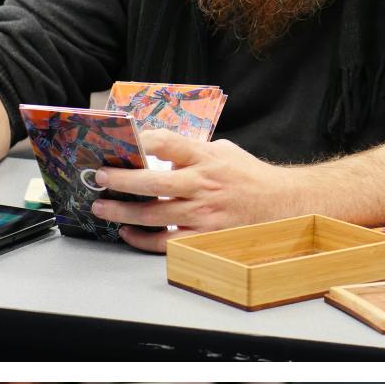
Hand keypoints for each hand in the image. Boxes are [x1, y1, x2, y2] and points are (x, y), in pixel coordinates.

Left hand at [90, 130, 302, 253]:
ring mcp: (204, 213)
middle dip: (120, 180)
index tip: (121, 142)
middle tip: (99, 177)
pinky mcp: (206, 237)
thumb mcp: (223, 151)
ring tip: (102, 208)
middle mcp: (203, 184)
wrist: (285, 204)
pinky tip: (127, 232)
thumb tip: (156, 150)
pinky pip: (166, 242)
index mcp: (207, 157)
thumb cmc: (249, 177)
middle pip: (152, 182)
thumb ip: (191, 151)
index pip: (167, 143)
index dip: (141, 141)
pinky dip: (142, 239)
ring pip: (153, 215)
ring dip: (122, 212)